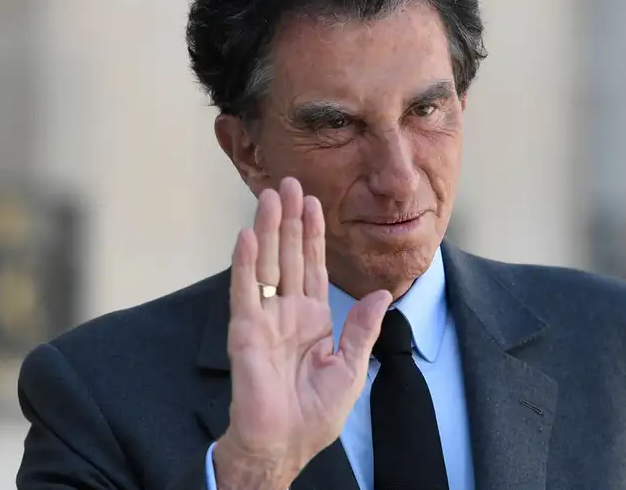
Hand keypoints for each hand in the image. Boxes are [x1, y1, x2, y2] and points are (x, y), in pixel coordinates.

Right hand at [213, 177, 391, 488]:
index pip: (313, 267)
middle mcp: (287, 313)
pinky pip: (245, 290)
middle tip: (288, 182)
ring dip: (269, 230)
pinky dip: (246, 263)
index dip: (313, 234)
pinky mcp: (245, 331)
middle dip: (290, 219)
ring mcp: (265, 319)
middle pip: (290, 256)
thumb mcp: (350, 368)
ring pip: (267, 264)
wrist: (284, 443)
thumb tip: (379, 295)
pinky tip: (248, 235)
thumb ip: (361, 329)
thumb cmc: (314, 415)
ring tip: (270, 196)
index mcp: (313, 319)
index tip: (313, 201)